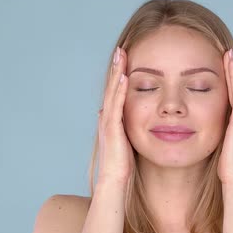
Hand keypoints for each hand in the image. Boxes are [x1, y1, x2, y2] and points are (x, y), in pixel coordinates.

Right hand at [97, 47, 133, 184]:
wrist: (115, 181)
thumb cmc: (122, 165)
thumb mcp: (125, 141)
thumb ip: (123, 128)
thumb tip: (116, 115)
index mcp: (111, 120)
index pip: (115, 93)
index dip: (118, 76)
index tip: (124, 60)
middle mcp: (107, 118)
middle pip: (111, 88)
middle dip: (116, 69)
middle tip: (120, 50)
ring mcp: (108, 122)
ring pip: (112, 93)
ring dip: (117, 74)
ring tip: (121, 56)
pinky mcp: (112, 129)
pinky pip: (117, 106)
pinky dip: (120, 91)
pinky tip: (125, 78)